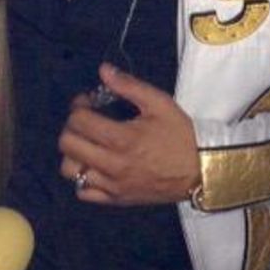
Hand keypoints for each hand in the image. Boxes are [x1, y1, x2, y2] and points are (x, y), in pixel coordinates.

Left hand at [58, 64, 200, 205]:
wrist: (201, 171)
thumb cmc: (180, 135)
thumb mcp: (159, 103)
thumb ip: (129, 85)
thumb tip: (103, 69)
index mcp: (122, 138)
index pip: (78, 121)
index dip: (78, 106)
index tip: (88, 103)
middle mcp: (112, 164)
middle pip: (68, 144)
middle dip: (72, 127)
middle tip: (86, 121)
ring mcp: (112, 185)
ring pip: (70, 171)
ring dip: (74, 154)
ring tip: (88, 145)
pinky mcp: (116, 200)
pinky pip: (84, 193)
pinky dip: (82, 180)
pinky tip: (95, 167)